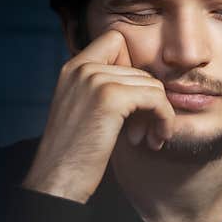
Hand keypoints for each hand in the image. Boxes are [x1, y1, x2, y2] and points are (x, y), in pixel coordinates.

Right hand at [21, 30, 175, 202]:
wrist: (57, 181)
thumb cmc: (75, 153)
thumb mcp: (84, 110)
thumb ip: (104, 88)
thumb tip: (145, 80)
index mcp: (73, 68)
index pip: (116, 40)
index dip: (134, 67)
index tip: (135, 101)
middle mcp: (81, 67)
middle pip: (140, 68)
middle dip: (150, 101)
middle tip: (146, 130)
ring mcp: (95, 79)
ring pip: (152, 84)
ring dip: (159, 114)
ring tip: (149, 138)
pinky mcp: (110, 98)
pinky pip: (156, 98)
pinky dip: (164, 119)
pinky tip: (156, 139)